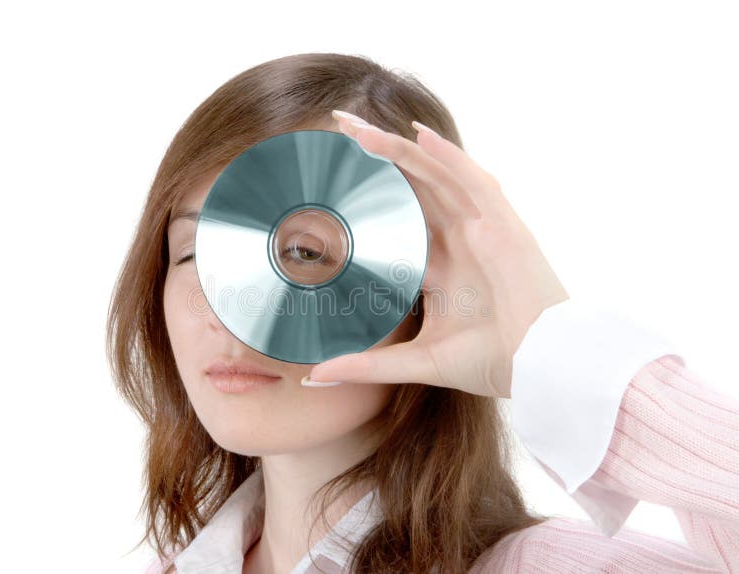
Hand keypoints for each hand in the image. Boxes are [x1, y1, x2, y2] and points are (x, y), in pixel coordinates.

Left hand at [305, 110, 568, 398]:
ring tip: (359, 129)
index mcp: (437, 265)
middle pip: (409, 186)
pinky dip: (448, 157)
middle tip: (337, 130)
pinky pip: (472, 182)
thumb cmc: (491, 363)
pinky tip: (419, 136)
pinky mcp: (503, 225)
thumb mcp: (419, 361)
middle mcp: (456, 238)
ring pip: (434, 176)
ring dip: (399, 150)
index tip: (326, 183)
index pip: (393, 220)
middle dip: (375, 157)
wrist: (543, 367)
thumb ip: (368, 364)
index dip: (363, 198)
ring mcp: (480, 227)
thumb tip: (314, 377)